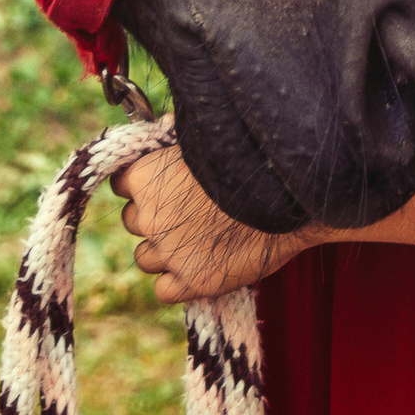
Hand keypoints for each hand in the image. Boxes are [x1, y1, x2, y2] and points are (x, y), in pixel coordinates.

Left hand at [111, 146, 316, 303]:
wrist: (293, 194)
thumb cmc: (253, 156)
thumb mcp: (209, 139)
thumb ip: (178, 137)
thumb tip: (163, 126)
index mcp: (147, 177)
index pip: (121, 182)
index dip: (142, 182)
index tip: (162, 182)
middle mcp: (149, 217)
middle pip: (133, 220)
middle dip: (154, 215)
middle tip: (189, 209)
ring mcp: (168, 253)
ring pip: (145, 257)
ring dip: (164, 250)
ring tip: (201, 236)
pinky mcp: (190, 283)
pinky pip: (164, 289)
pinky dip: (178, 280)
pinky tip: (203, 262)